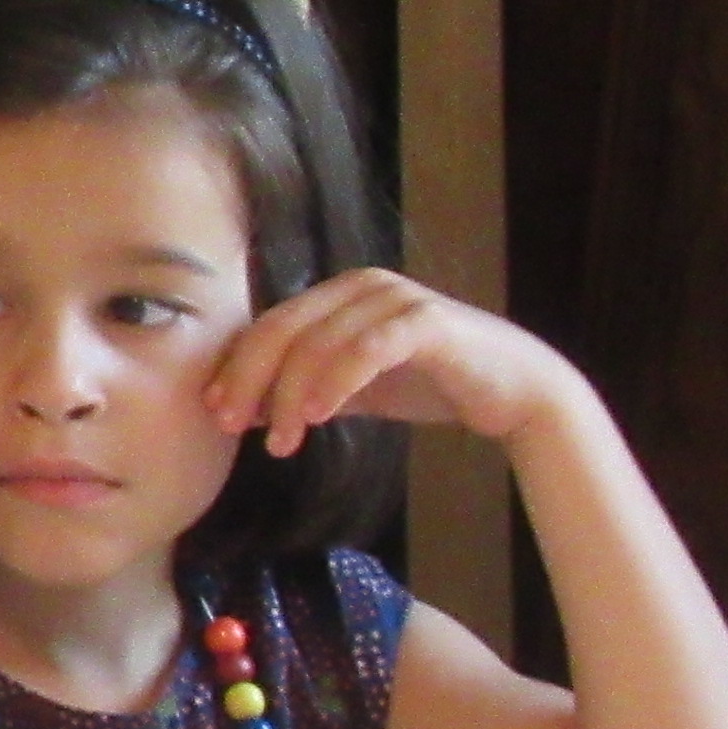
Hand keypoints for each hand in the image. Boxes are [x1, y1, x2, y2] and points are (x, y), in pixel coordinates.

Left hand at [206, 270, 581, 457]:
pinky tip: (319, 417)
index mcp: (338, 295)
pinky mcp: (427, 322)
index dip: (236, 368)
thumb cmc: (429, 385)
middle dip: (250, 380)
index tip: (215, 413)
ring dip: (291, 396)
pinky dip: (337, 381)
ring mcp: (395, 299)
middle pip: (283, 329)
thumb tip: (243, 410)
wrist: (512, 392)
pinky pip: (367, 349)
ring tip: (282, 442)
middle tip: (232, 426)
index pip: (269, 327)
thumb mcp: (353, 389)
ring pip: (319, 343)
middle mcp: (362, 287)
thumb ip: (305, 391)